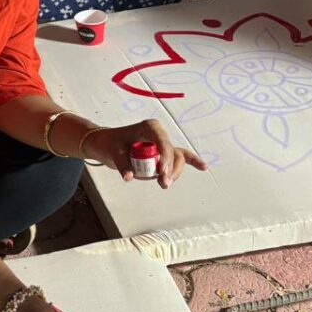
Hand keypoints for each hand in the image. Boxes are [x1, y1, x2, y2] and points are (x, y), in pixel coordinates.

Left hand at [83, 119, 208, 188]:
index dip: (165, 157)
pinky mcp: (164, 153)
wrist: (108, 143)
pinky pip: (180, 157)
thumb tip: (129, 177)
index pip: (162, 141)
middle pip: (173, 152)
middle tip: (163, 183)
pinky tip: (204, 167)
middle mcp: (159, 134)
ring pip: (177, 159)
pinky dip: (192, 162)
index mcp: (149, 127)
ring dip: (173, 173)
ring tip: (163, 184)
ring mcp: (163, 143)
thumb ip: (122, 164)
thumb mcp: (112, 152)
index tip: (162, 173)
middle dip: (170, 168)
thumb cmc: (110, 144)